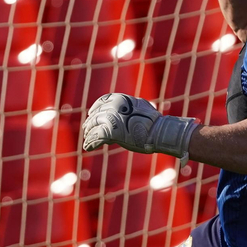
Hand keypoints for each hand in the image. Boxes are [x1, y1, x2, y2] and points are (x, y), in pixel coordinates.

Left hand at [81, 93, 200, 159]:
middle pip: (96, 115)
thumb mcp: (139, 107)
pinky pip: (96, 137)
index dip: (95, 109)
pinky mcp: (111, 132)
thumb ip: (128, 107)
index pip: (102, 101)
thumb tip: (125, 111)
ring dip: (89, 134)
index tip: (91, 114)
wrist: (160, 132)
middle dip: (90, 123)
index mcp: (120, 99)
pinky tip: (88, 147)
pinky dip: (91, 142)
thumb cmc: (153, 122)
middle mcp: (113, 106)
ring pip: (94, 126)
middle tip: (87, 130)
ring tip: (87, 140)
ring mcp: (112, 118)